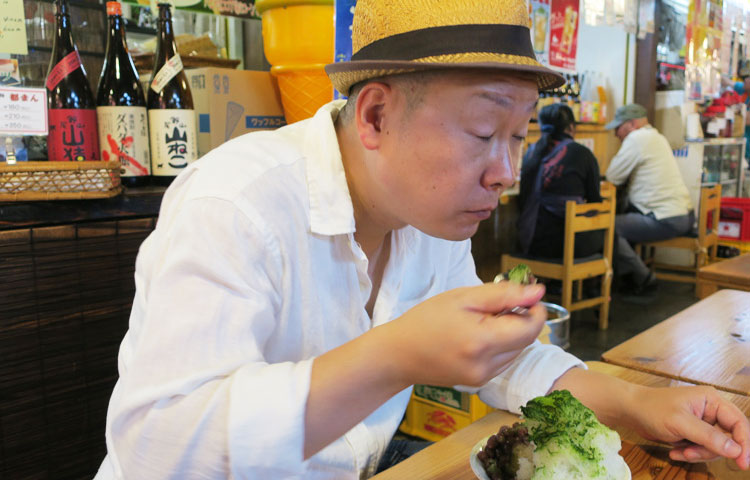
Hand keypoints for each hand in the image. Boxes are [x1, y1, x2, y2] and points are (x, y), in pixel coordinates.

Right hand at [380, 282, 545, 387]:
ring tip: (482, 320)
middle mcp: (488, 366)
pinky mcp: (480, 382)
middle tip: (495, 304)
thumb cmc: (426, 320)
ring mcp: (485, 378)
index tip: (524, 295)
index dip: (535, 309)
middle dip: (520, 319)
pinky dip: (500, 345)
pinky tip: (478, 335)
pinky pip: (504, 360)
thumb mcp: (463, 298)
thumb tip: (538, 292)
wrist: (399, 355)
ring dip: (511, 332)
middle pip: (526, 340)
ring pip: (518, 350)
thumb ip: (504, 294)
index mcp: (483, 342)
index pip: (531, 328)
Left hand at [627, 385, 749, 469]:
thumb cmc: (652, 409)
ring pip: (715, 447)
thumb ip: (708, 436)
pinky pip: (702, 449)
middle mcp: (711, 410)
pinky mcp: (694, 433)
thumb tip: (736, 450)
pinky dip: (690, 453)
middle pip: (729, 439)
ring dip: (697, 454)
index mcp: (712, 400)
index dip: (744, 444)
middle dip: (710, 450)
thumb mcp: (680, 423)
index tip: (742, 464)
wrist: (631, 410)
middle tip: (690, 454)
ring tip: (678, 451)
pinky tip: (674, 451)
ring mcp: (703, 422)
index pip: (739, 423)